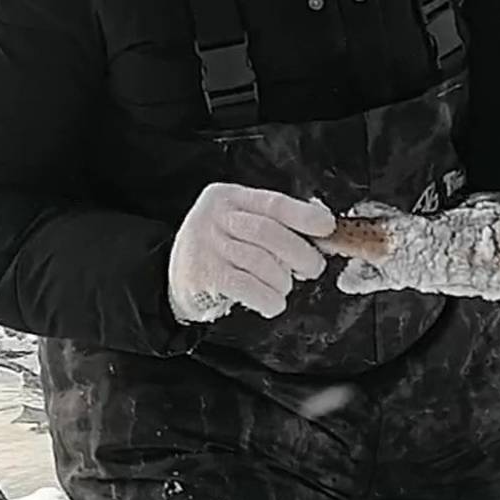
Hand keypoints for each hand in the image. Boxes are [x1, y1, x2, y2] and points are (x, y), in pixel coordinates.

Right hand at [167, 183, 335, 323]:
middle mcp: (214, 217)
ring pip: (260, 262)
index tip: (327, 227)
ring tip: (284, 286)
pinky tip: (272, 302)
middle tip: (311, 267)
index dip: (304, 215)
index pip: (273, 203)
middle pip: (268, 232)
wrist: (173, 277)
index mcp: (229, 197)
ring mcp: (206, 245)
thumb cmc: (217, 250)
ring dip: (282, 280)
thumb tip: (318, 233)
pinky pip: (247, 286)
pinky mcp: (203, 274)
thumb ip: (272, 223)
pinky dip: (268, 297)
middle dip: (299, 253)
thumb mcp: (238, 224)